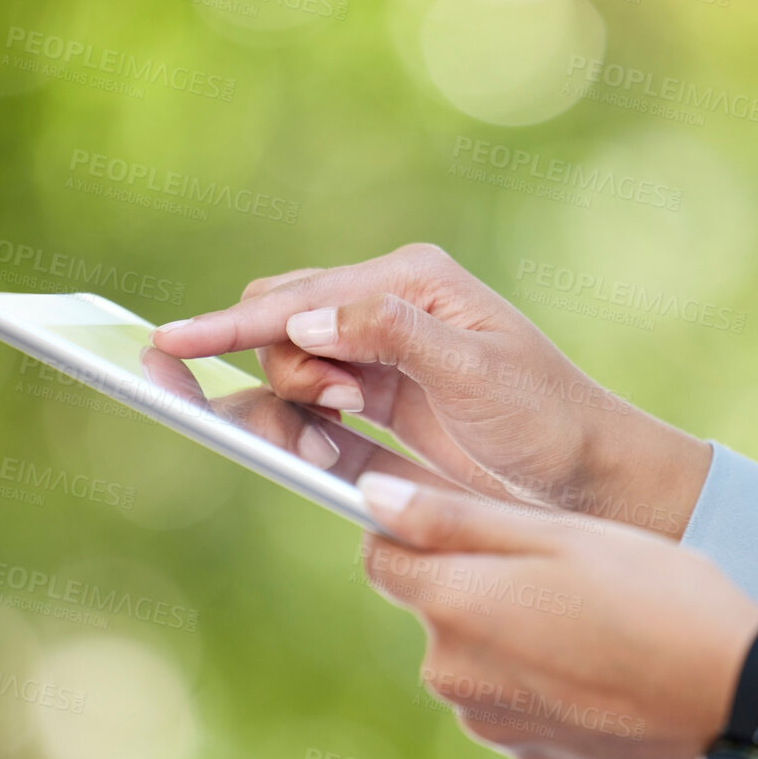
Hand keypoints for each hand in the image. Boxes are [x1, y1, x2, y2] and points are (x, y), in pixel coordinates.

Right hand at [152, 243, 710, 538]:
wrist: (590, 476)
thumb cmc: (545, 418)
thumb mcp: (475, 371)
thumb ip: (390, 335)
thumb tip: (303, 314)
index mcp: (410, 282)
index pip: (301, 298)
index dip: (230, 324)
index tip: (168, 344)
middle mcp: (389, 309)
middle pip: (284, 323)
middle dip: (278, 370)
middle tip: (335, 413)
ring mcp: (382, 355)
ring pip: (292, 368)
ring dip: (296, 407)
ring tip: (339, 441)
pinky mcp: (383, 401)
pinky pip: (313, 407)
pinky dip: (305, 430)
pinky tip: (332, 453)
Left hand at [354, 471, 757, 758]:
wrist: (732, 695)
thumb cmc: (654, 595)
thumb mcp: (556, 534)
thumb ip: (453, 517)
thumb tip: (371, 497)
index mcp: (453, 607)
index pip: (380, 557)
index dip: (415, 528)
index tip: (466, 517)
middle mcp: (451, 674)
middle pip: (434, 604)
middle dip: (477, 578)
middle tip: (563, 564)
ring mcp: (487, 720)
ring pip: (473, 650)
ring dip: (510, 626)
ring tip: (590, 614)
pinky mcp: (526, 750)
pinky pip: (509, 694)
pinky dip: (538, 672)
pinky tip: (598, 660)